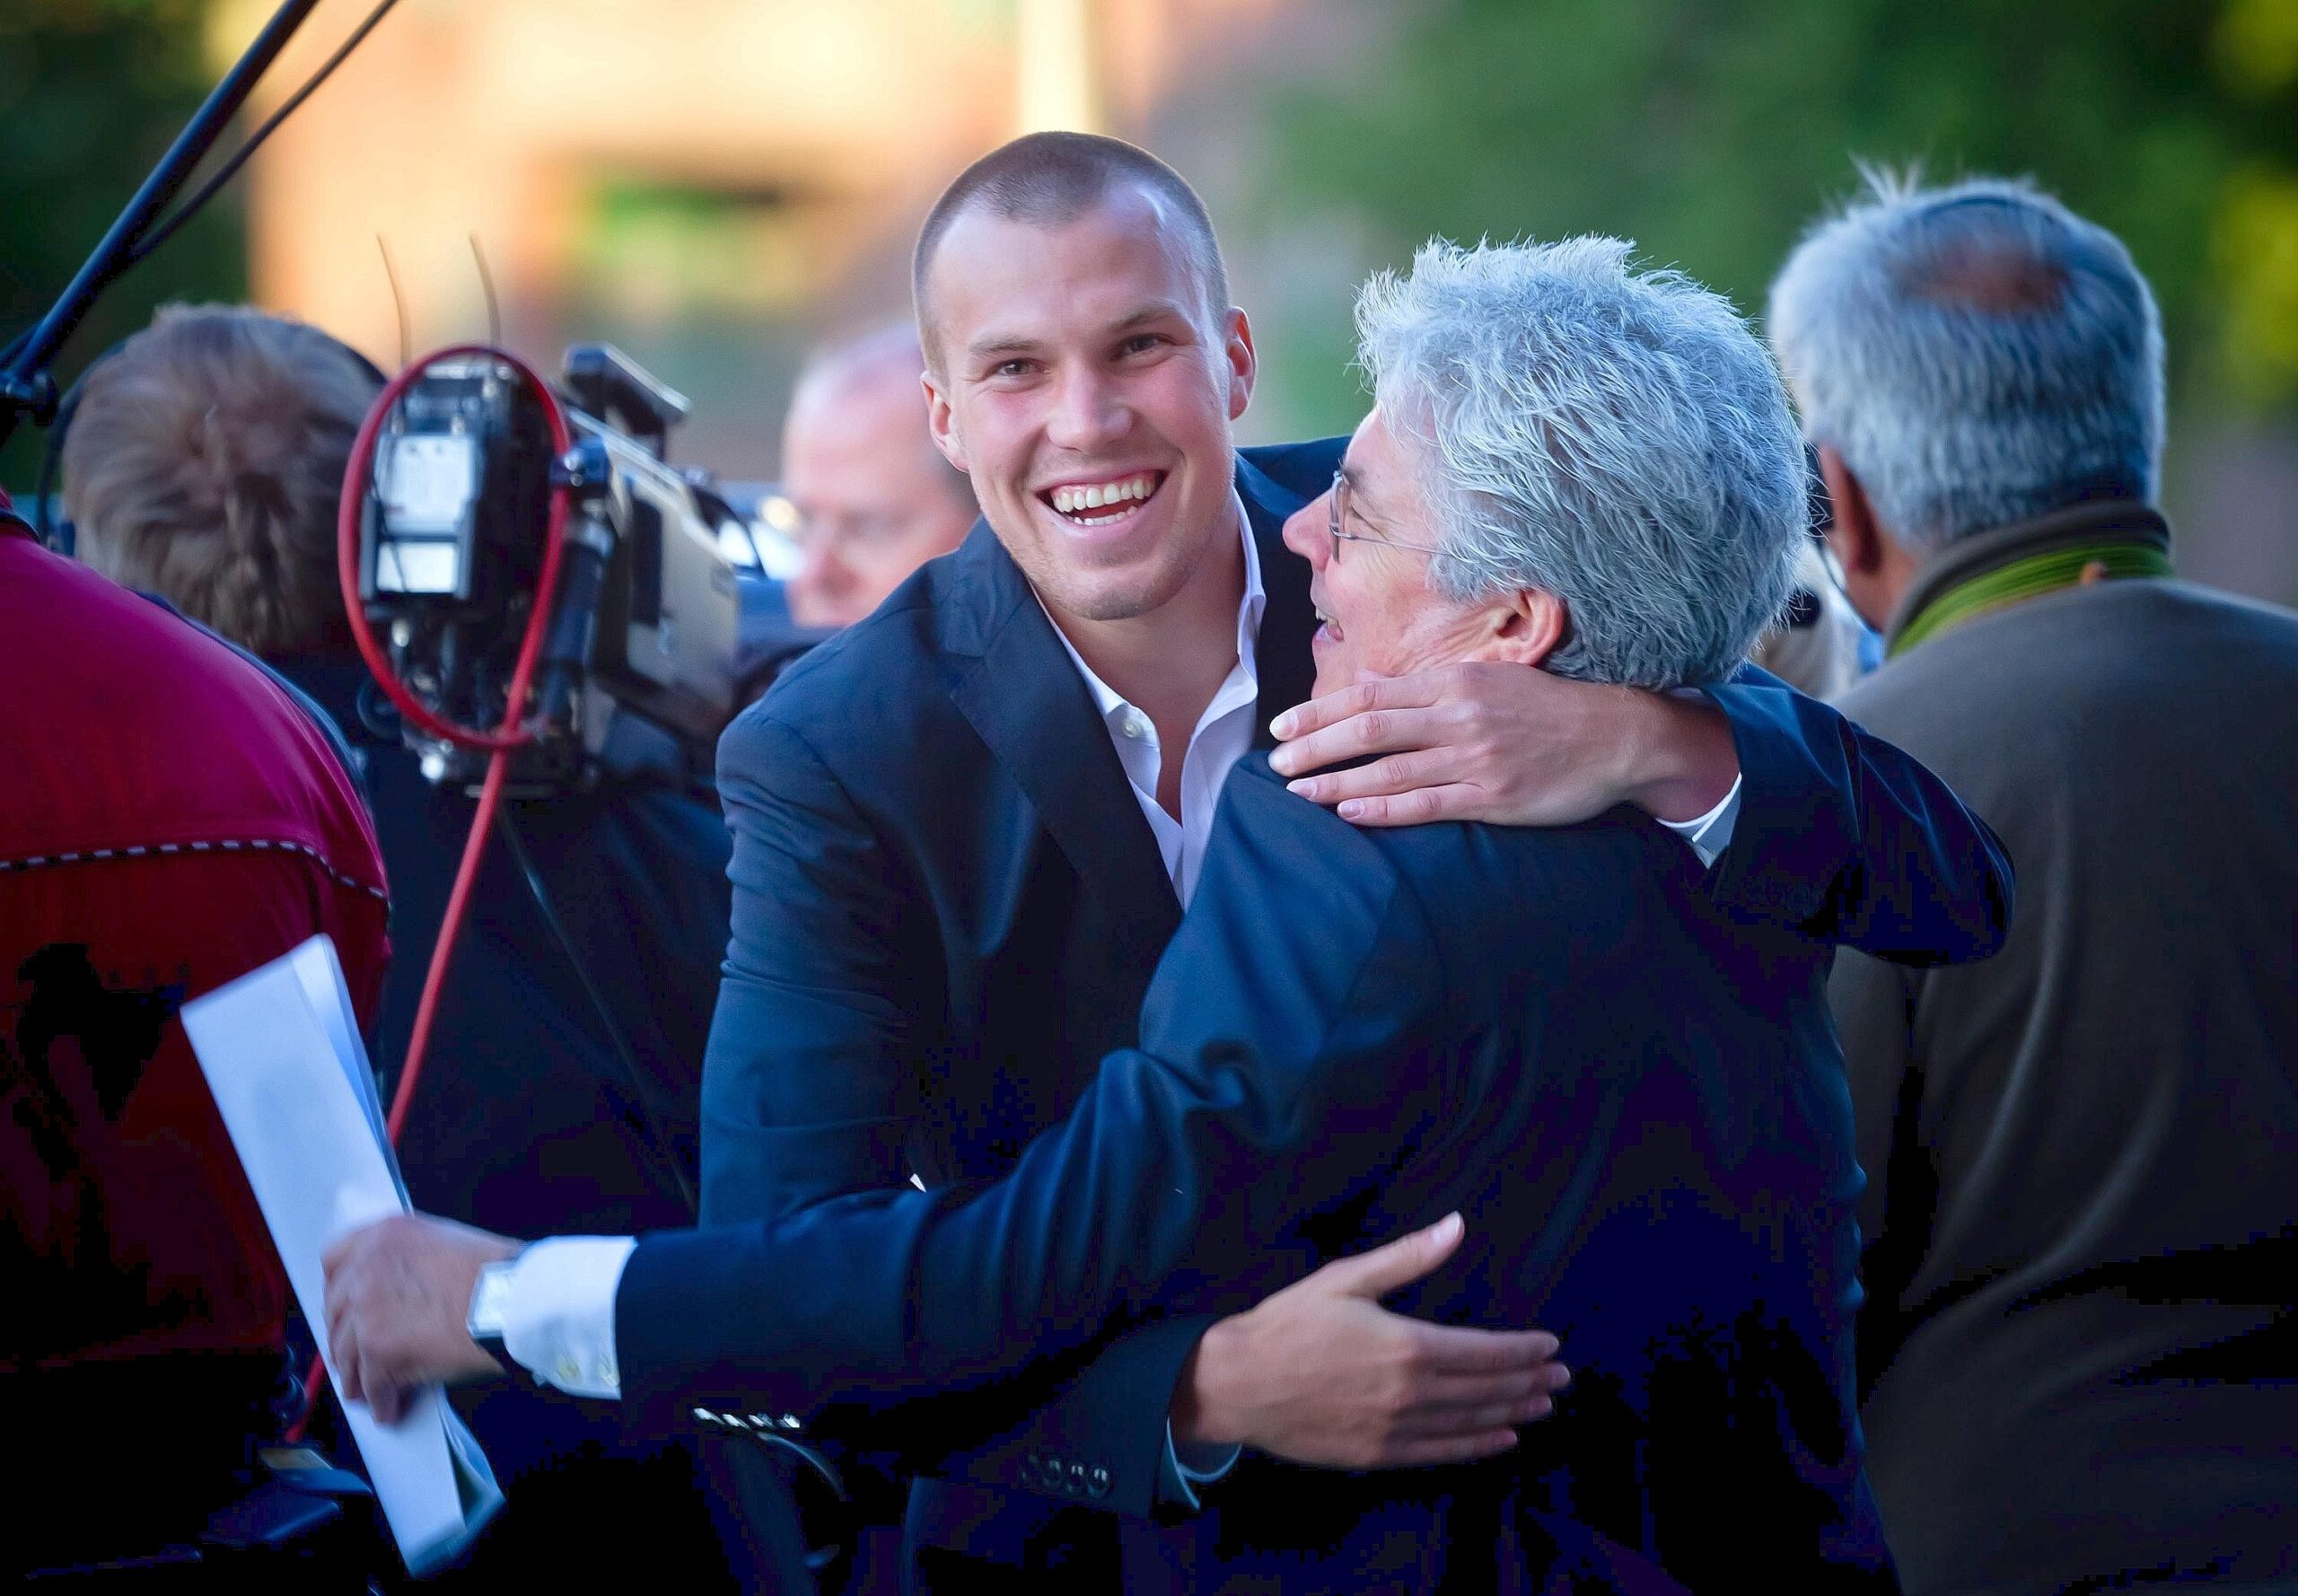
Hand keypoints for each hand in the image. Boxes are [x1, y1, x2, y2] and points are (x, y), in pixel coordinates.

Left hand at [322, 1212, 521, 1423]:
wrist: (512, 1300)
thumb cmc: (497, 1273)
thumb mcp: (446, 1241)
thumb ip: (411, 1260)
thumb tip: (402, 1294)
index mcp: (384, 1235)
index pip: (334, 1260)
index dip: (338, 1290)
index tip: (344, 1308)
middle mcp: (367, 1267)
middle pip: (335, 1311)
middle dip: (344, 1338)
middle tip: (355, 1356)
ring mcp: (367, 1309)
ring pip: (347, 1352)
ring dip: (357, 1376)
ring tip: (368, 1392)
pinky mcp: (377, 1348)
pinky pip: (371, 1383)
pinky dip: (380, 1400)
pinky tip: (390, 1407)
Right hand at [1170, 1213, 1568, 1468]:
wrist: (1237, 1384)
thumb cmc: (1288, 1323)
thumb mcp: (1347, 1279)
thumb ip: (1408, 1258)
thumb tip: (1457, 1225)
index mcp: (1406, 1345)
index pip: (1484, 1351)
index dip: (1522, 1351)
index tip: (1551, 1346)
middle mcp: (1409, 1393)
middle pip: (1486, 1390)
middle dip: (1529, 1382)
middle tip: (1561, 1379)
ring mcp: (1395, 1430)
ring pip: (1470, 1423)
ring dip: (1512, 1414)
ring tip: (1542, 1407)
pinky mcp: (1377, 1455)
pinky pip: (1440, 1453)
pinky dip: (1476, 1447)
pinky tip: (1501, 1441)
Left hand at [1268, 663, 1737, 826]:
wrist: (1617, 736)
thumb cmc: (1548, 709)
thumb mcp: (1488, 680)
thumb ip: (1428, 687)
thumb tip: (1369, 684)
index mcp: (1454, 682)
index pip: (1370, 695)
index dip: (1319, 711)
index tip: (1281, 725)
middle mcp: (1458, 716)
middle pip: (1368, 728)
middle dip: (1313, 745)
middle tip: (1273, 761)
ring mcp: (1474, 758)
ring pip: (1389, 768)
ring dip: (1335, 780)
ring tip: (1296, 790)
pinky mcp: (1492, 797)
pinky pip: (1425, 804)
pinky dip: (1382, 807)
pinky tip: (1348, 811)